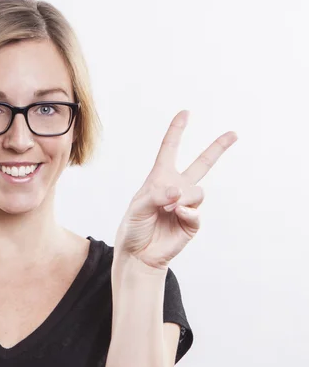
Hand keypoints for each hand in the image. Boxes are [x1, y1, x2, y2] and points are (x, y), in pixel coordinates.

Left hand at [113, 110, 237, 271]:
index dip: (177, 131)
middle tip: (234, 133)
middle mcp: (176, 189)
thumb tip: (178, 192)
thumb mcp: (137, 208)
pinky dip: (186, 213)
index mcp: (159, 179)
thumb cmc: (134, 228)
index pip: (170, 150)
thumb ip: (156, 196)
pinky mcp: (192, 222)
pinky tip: (176, 216)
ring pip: (198, 191)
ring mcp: (186, 205)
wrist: (139, 254)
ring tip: (169, 209)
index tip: (185, 113)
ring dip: (183, 198)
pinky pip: (196, 211)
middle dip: (217, 148)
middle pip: (202, 164)